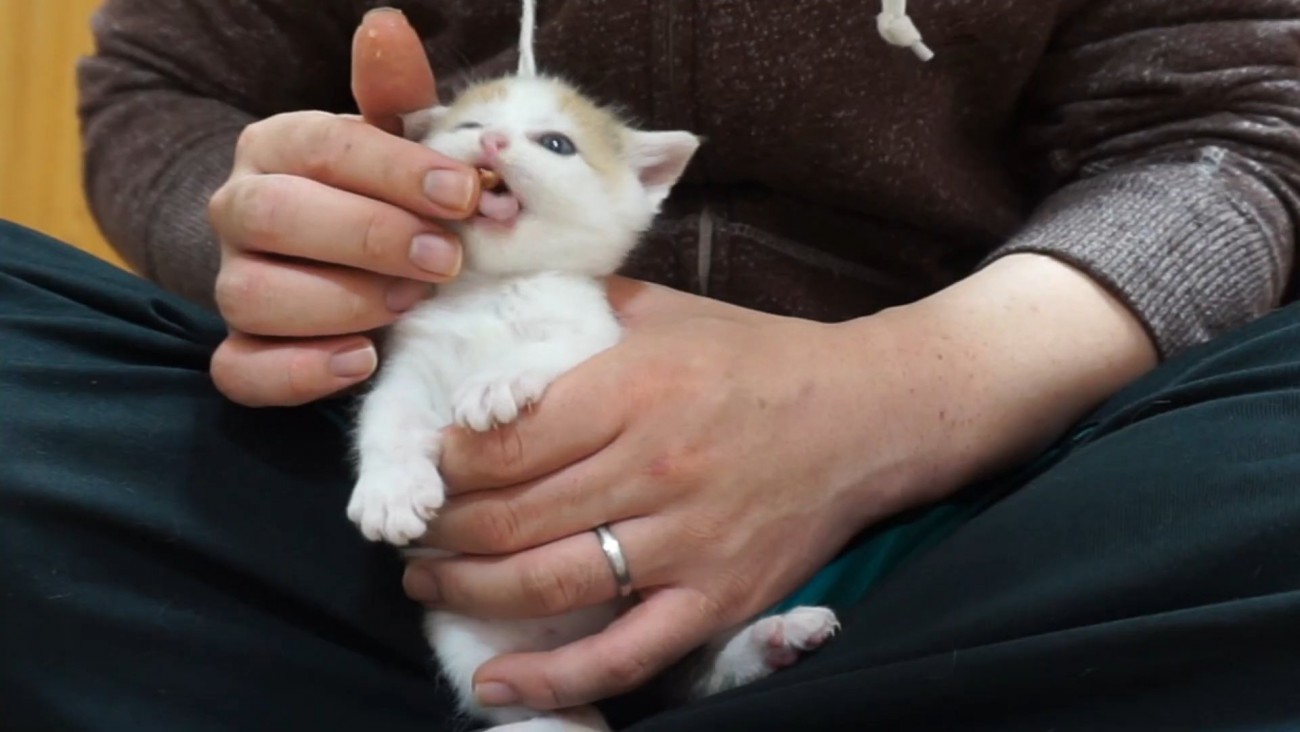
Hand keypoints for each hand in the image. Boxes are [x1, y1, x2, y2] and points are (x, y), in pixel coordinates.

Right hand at [208, 8, 478, 405]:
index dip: (396, 172)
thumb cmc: (385, 196)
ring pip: (253, 296)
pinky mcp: (243, 351)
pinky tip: (361, 362)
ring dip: (344, 303)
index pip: (322, 148)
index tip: (465, 194)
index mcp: (278, 148)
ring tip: (410, 304)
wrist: (350, 262)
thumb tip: (386, 27)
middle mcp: (241, 211)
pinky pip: (241, 371)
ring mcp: (235, 284)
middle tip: (445, 259)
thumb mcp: (398, 143)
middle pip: (275, 218)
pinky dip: (298, 373)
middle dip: (369, 238)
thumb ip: (397, 95)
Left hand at [403, 257, 1156, 710]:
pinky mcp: (716, 600)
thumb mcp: (667, 311)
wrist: (868, 415)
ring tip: (428, 580)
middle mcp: (652, 468)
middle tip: (410, 528)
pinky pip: (622, 654)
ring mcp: (686, 543)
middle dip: (438, 529)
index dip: (443, 462)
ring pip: (545, 584)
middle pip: (508, 517)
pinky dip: (552, 679)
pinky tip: (495, 684)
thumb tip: (495, 306)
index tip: (423, 466)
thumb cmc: (760, 360)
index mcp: (633, 389)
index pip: (501, 441)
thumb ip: (579, 308)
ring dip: (466, 590)